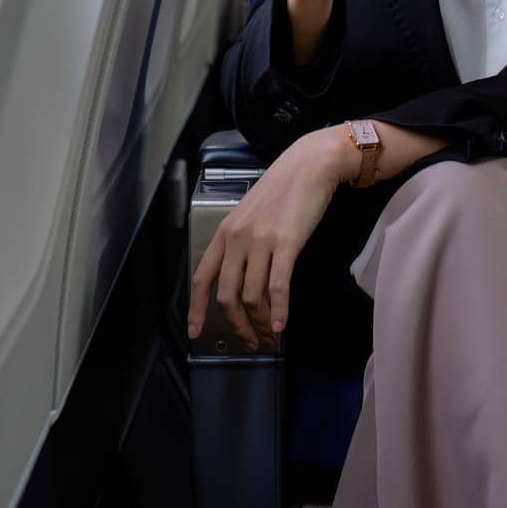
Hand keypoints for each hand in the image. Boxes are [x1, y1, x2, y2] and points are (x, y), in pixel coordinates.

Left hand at [187, 127, 352, 349]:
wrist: (310, 165)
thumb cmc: (284, 189)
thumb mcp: (252, 215)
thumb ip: (243, 244)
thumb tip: (245, 282)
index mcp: (225, 232)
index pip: (202, 277)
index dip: (197, 309)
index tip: (196, 333)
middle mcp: (238, 238)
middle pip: (226, 296)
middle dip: (237, 326)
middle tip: (249, 342)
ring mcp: (261, 241)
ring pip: (252, 297)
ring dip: (260, 323)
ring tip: (269, 336)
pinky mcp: (286, 243)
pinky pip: (278, 287)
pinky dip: (279, 311)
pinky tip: (282, 325)